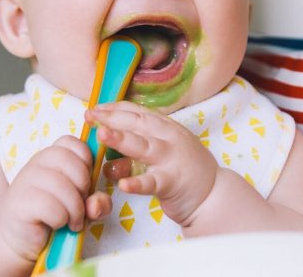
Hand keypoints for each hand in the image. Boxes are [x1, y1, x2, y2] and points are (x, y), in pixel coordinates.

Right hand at [0, 135, 111, 261]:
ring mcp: (25, 181)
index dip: (87, 162)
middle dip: (84, 186)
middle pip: (72, 163)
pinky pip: (51, 207)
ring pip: (63, 186)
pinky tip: (56, 225)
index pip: (73, 143)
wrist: (22, 239)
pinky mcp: (18, 203)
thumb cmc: (56, 215)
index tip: (85, 183)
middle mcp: (36, 162)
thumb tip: (96, 205)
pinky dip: (61, 219)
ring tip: (72, 221)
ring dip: (75, 209)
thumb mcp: (85, 205)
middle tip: (81, 204)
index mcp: (52, 155)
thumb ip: (98, 202)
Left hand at [85, 101, 217, 225]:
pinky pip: (152, 182)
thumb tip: (108, 135)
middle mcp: (169, 138)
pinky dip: (137, 183)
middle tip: (89, 115)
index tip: (95, 107)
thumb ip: (140, 142)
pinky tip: (123, 184)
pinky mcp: (172, 182)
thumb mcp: (163, 149)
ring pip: (142, 146)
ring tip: (100, 134)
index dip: (115, 108)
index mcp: (166, 127)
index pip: (137, 112)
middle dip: (111, 118)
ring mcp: (171, 159)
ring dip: (120, 139)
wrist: (213, 195)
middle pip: (137, 123)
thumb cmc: (183, 170)